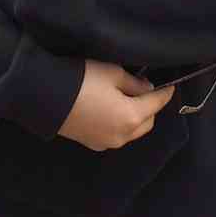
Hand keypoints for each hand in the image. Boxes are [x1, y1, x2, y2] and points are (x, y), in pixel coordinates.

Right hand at [57, 59, 174, 151]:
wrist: (46, 96)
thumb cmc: (82, 80)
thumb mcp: (113, 73)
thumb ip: (135, 83)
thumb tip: (146, 89)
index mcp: (132, 117)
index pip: (157, 104)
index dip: (165, 93)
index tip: (169, 86)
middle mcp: (123, 135)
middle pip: (147, 122)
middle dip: (149, 107)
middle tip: (142, 89)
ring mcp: (107, 143)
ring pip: (131, 131)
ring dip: (134, 117)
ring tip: (125, 99)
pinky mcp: (92, 143)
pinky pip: (115, 135)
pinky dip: (119, 124)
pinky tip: (109, 110)